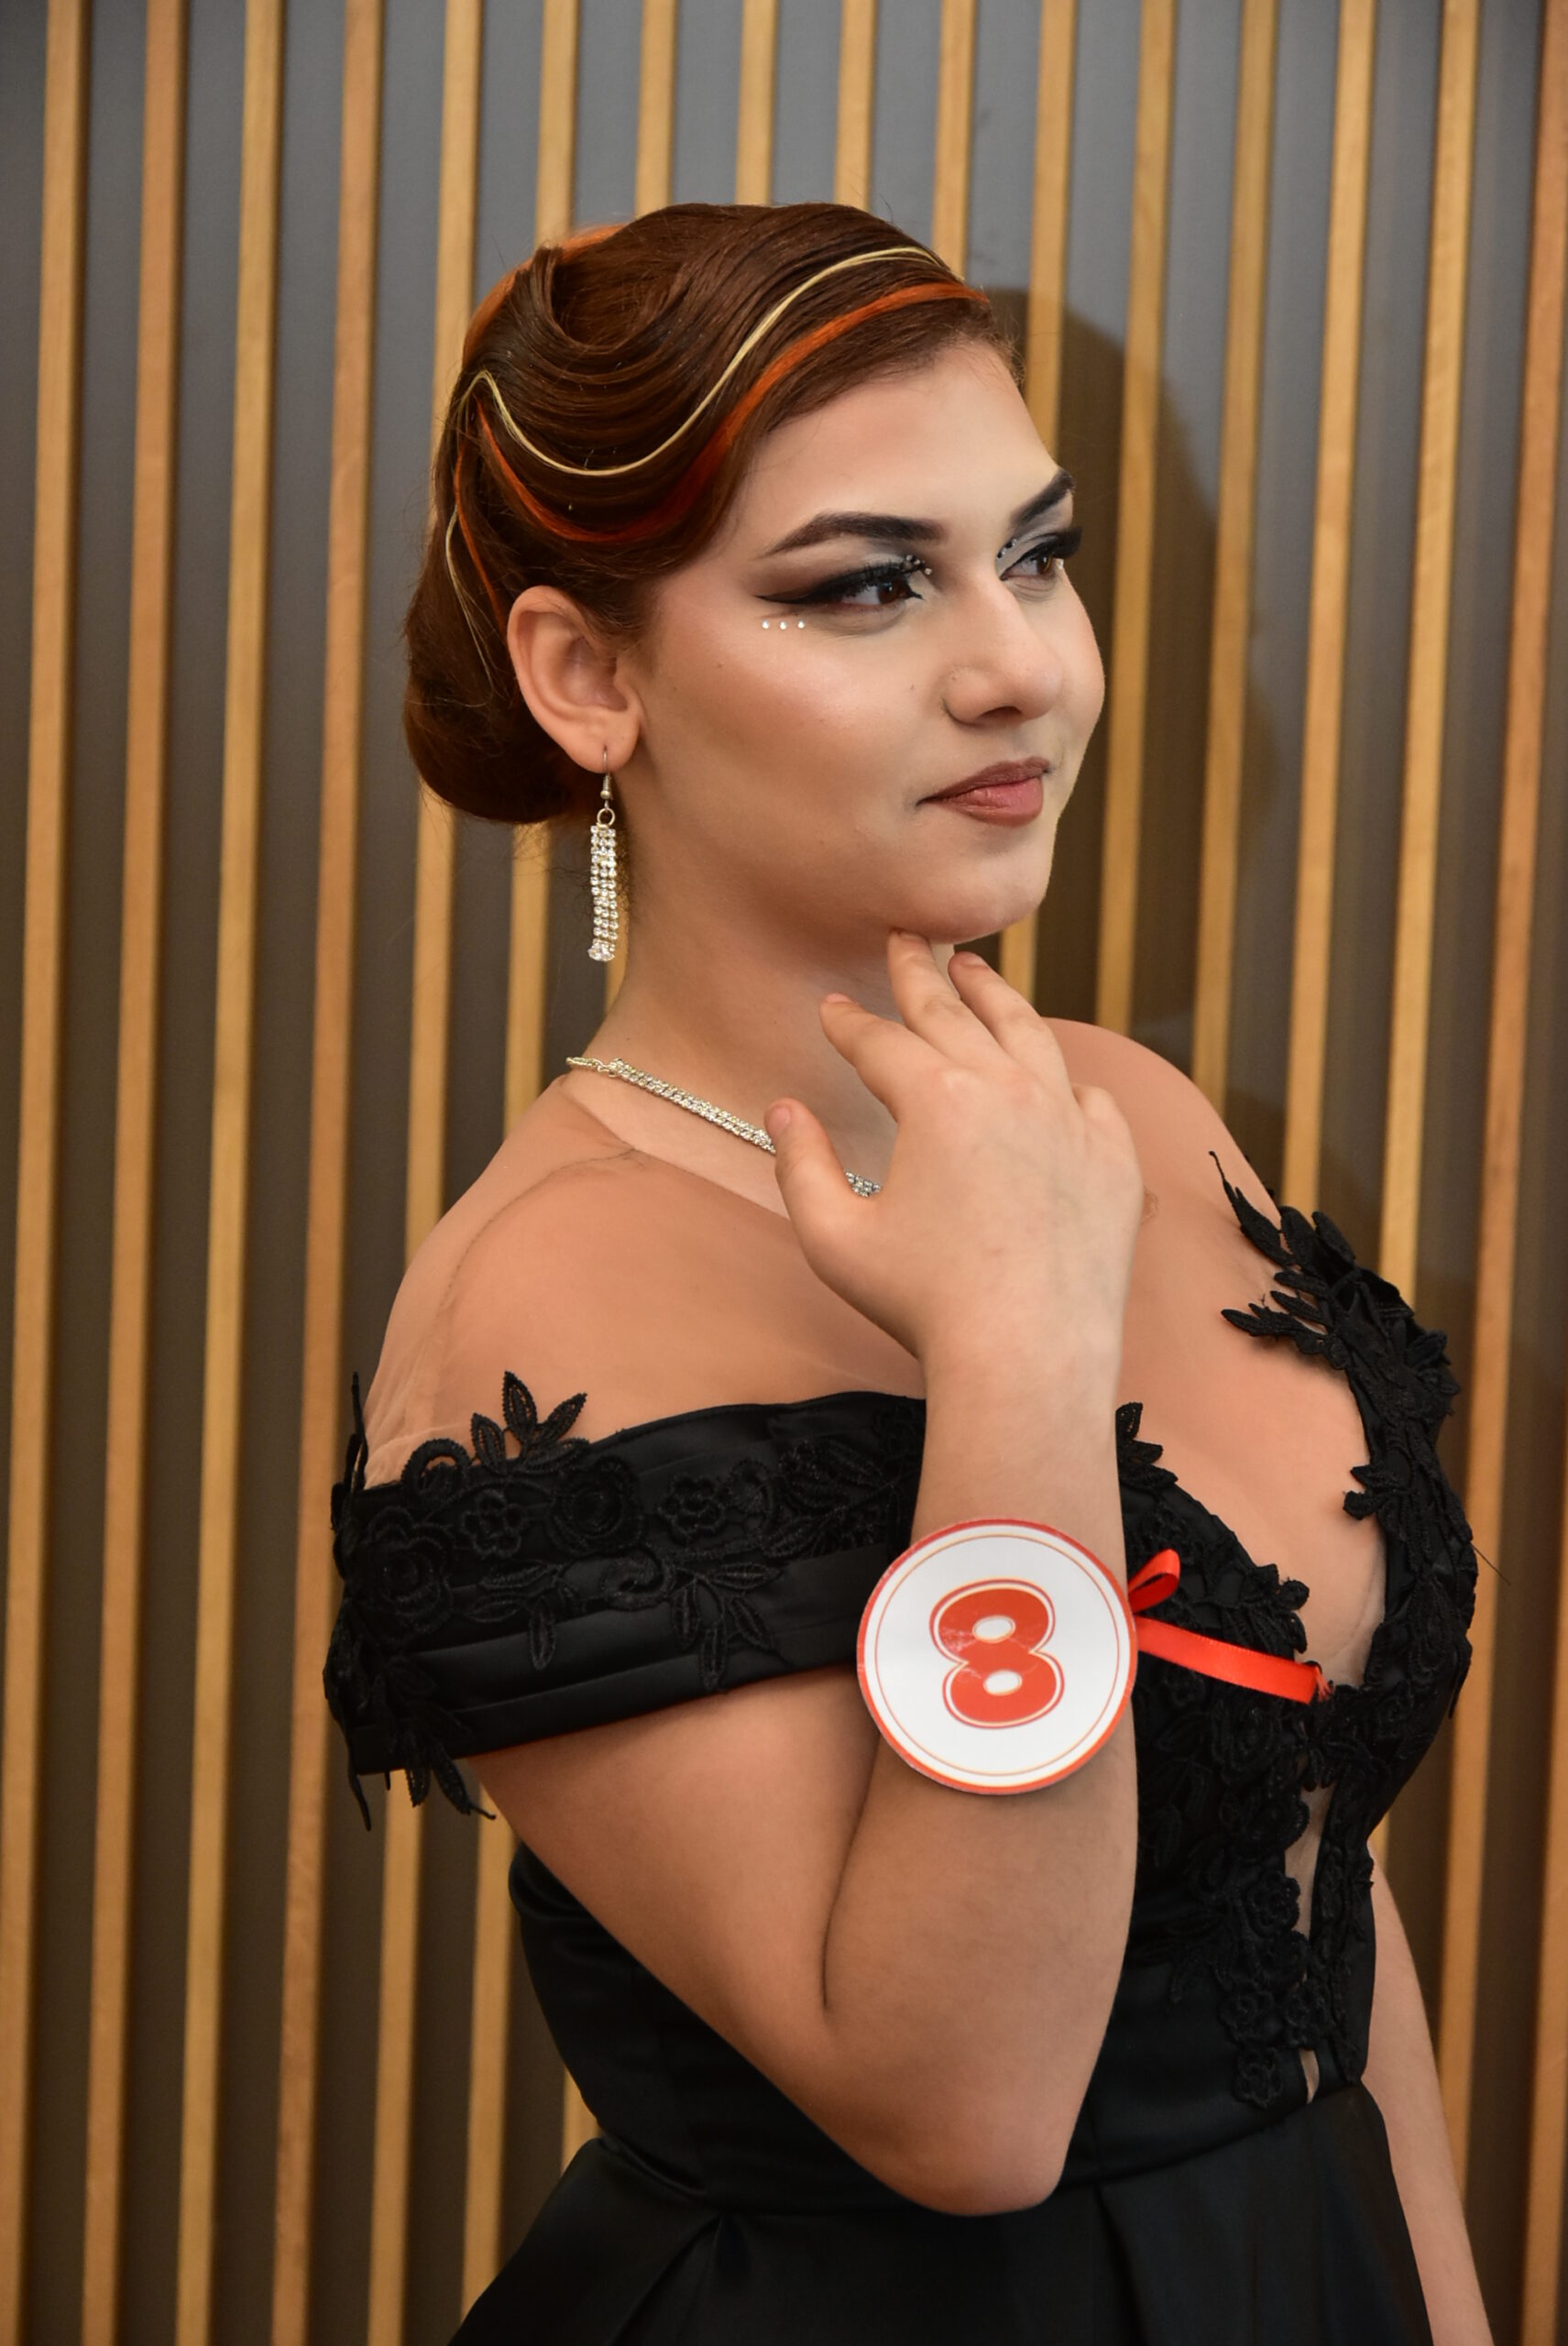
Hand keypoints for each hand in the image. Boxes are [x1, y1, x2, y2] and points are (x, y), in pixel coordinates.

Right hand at [764, 933, 1144, 1374]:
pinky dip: (1064, 1079)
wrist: (1029, 1355)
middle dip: (921, 974)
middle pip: (956, 1015)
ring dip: (996, 996)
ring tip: (976, 969)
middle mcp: (1009, 1090)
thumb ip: (800, 1165)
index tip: (833, 1009)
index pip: (881, 1042)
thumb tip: (784, 1109)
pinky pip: (1090, 1098)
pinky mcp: (1113, 1160)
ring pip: (1030, 1035)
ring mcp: (1070, 1120)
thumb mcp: (836, 1238)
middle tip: (906, 940)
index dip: (850, 1024)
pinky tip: (1052, 1073)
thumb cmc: (923, 1304)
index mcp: (937, 1100)